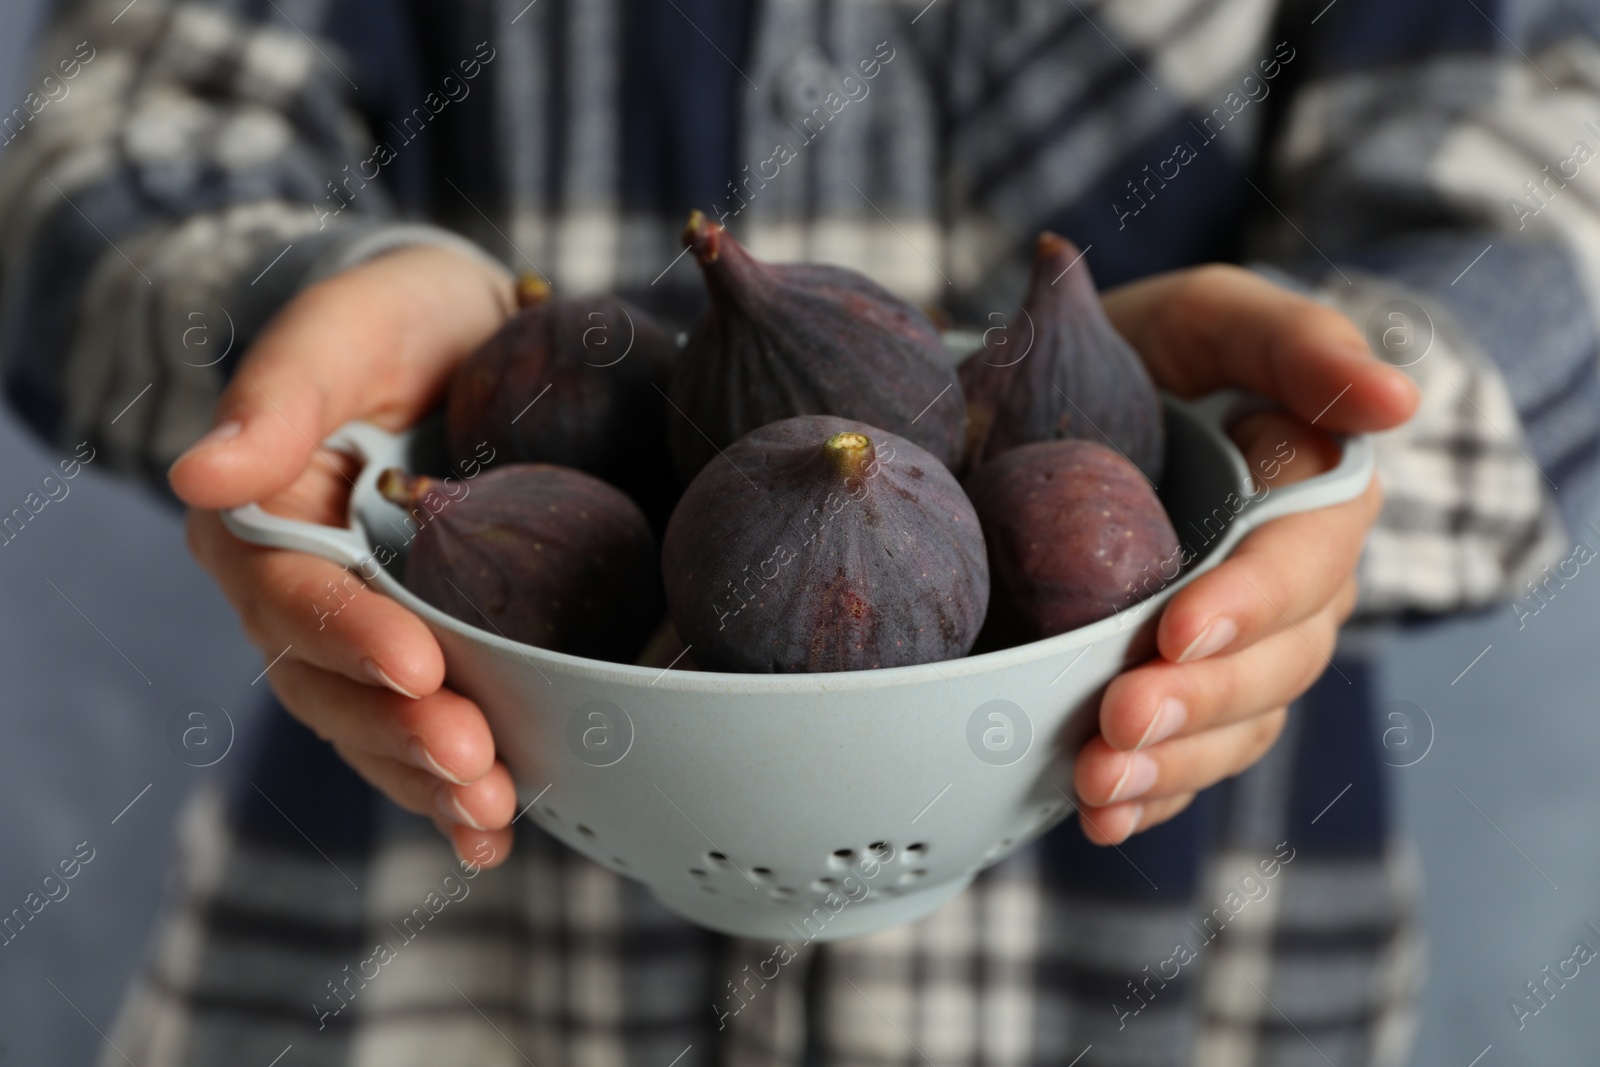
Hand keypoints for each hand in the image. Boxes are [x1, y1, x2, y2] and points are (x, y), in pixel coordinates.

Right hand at [170, 244, 519, 867]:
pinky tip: (492, 832)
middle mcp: (307, 590)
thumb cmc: (400, 319)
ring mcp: (369, 630)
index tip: (418, 661)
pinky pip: (426, 731)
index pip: (292, 595)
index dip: (347, 635)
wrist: (475, 333)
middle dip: (398, 731)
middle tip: (470, 759)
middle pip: (331, 684)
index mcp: (266, 521)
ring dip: (429, 778)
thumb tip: (199, 473)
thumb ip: (279, 394)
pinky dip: (453, 790)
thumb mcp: (345, 328)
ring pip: (377, 724)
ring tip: (491, 810)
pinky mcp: (436, 650)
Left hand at [1069, 265, 1419, 844]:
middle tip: (1119, 719)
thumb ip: (1296, 343)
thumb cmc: (1148, 353)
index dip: (1251, 601)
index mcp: (1310, 498)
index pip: (1303, 561)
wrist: (1059, 408)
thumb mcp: (1212, 319)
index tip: (1178, 627)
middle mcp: (1289, 585)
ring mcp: (1241, 648)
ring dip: (1174, 764)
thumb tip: (1397, 398)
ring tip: (1098, 784)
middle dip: (1201, 698)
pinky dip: (1151, 795)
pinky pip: (1192, 761)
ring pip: (1238, 723)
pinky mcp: (1186, 689)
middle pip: (1275, 660)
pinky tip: (1101, 817)